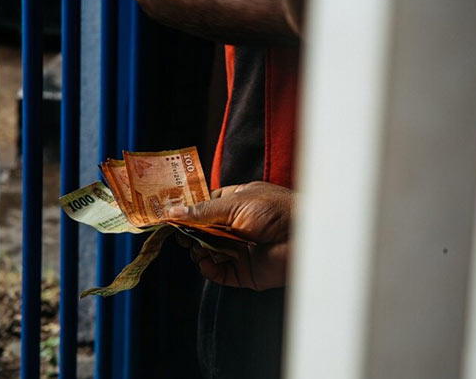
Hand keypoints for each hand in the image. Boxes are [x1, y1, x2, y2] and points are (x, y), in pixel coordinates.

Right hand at [169, 181, 292, 289]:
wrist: (305, 238)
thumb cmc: (276, 210)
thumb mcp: (236, 203)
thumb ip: (204, 211)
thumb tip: (174, 212)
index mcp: (235, 203)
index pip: (204, 207)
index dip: (188, 212)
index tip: (170, 216)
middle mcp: (235, 226)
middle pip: (201, 231)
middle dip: (189, 233)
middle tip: (179, 234)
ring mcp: (238, 249)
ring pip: (206, 252)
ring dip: (197, 250)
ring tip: (196, 247)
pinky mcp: (243, 271)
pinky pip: (218, 272)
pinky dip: (208, 268)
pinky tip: (205, 262)